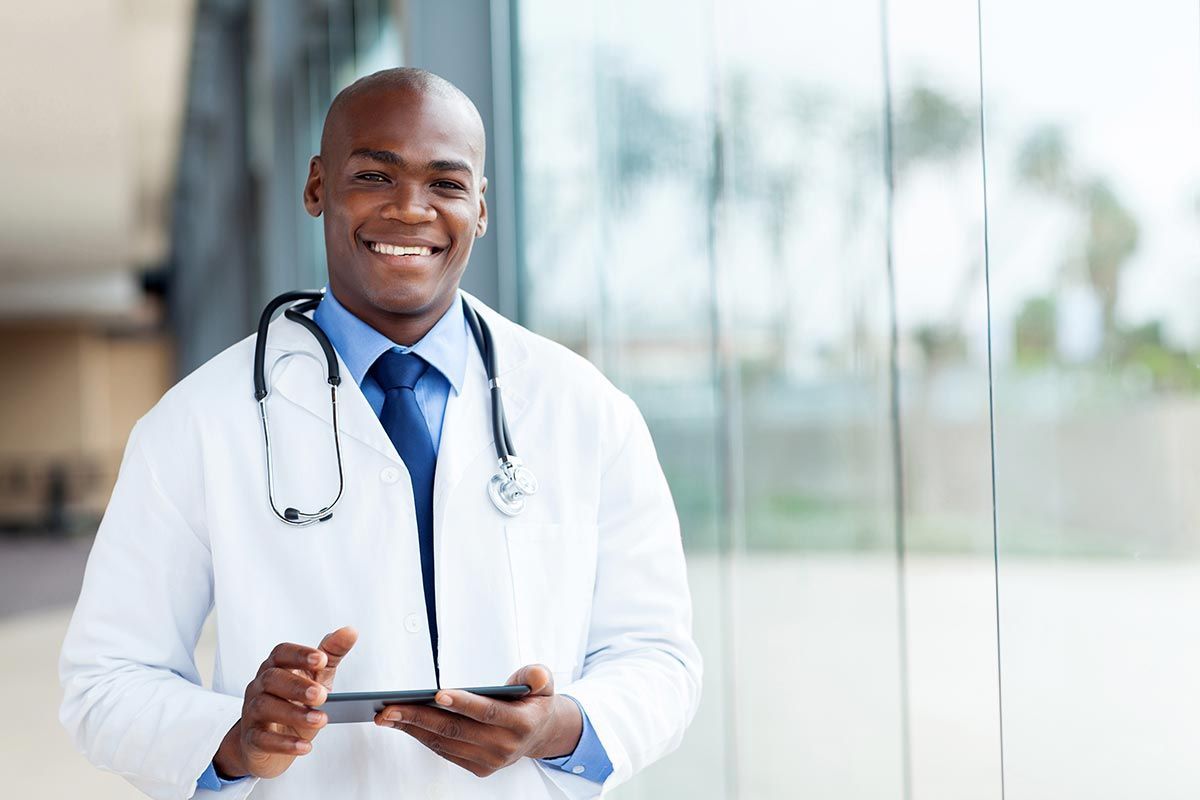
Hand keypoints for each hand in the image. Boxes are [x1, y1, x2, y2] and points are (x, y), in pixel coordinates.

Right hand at [213, 626, 357, 779]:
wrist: (267, 742)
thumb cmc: (295, 702)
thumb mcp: (317, 678)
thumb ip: (331, 655)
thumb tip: (350, 631)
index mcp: (275, 667)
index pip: (281, 653)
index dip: (300, 654)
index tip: (322, 659)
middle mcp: (259, 686)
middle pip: (272, 679)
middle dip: (297, 685)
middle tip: (322, 695)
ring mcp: (252, 712)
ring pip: (265, 707)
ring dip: (293, 713)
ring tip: (320, 720)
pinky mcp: (251, 739)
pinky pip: (262, 739)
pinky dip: (284, 743)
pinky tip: (305, 746)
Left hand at [374, 664, 581, 777]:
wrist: (539, 734)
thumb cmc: (534, 702)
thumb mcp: (543, 683)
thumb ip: (538, 676)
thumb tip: (536, 677)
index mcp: (522, 723)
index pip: (488, 712)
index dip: (463, 703)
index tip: (438, 693)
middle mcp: (505, 747)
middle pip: (457, 730)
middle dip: (420, 717)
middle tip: (391, 707)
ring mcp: (491, 761)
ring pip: (445, 743)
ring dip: (413, 728)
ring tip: (388, 714)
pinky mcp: (479, 768)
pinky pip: (445, 752)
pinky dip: (422, 737)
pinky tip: (404, 723)